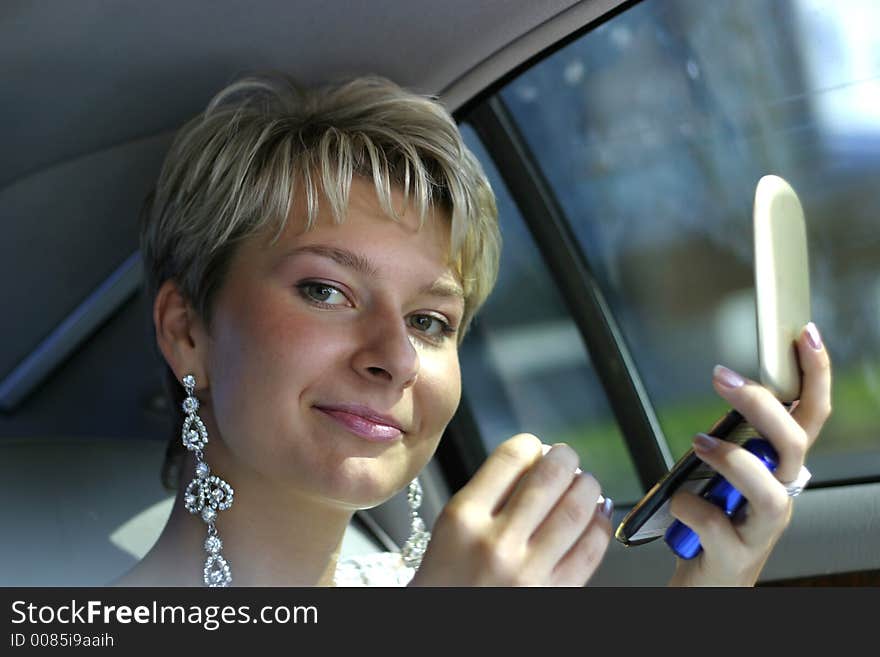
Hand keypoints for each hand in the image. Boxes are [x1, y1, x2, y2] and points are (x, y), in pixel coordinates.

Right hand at [409, 434, 612, 585]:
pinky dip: (599, 526)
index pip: (510, 457)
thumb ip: (486, 496)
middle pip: (549, 477)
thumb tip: (537, 462)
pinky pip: (590, 551)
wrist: (443, 634)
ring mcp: (528, 572)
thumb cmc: (445, 584)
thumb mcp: (449, 530)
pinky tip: (596, 517)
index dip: (530, 444)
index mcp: (463, 518)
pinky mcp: (553, 595)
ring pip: (577, 510)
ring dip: (588, 488)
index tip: (535, 448)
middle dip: (566, 458)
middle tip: (567, 458)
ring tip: (585, 484)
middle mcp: (496, 543)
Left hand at [667, 322, 831, 585]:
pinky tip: (681, 504)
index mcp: (780, 468)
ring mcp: (761, 529)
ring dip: (731, 459)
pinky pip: (713, 522)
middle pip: (792, 444)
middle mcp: (781, 495)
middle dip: (761, 404)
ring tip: (698, 443)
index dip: (815, 375)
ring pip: (767, 490)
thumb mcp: (728, 470)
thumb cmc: (717, 521)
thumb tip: (729, 387)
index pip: (810, 416)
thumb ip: (734, 435)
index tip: (802, 334)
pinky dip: (689, 506)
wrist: (708, 581)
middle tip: (723, 376)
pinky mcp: (734, 555)